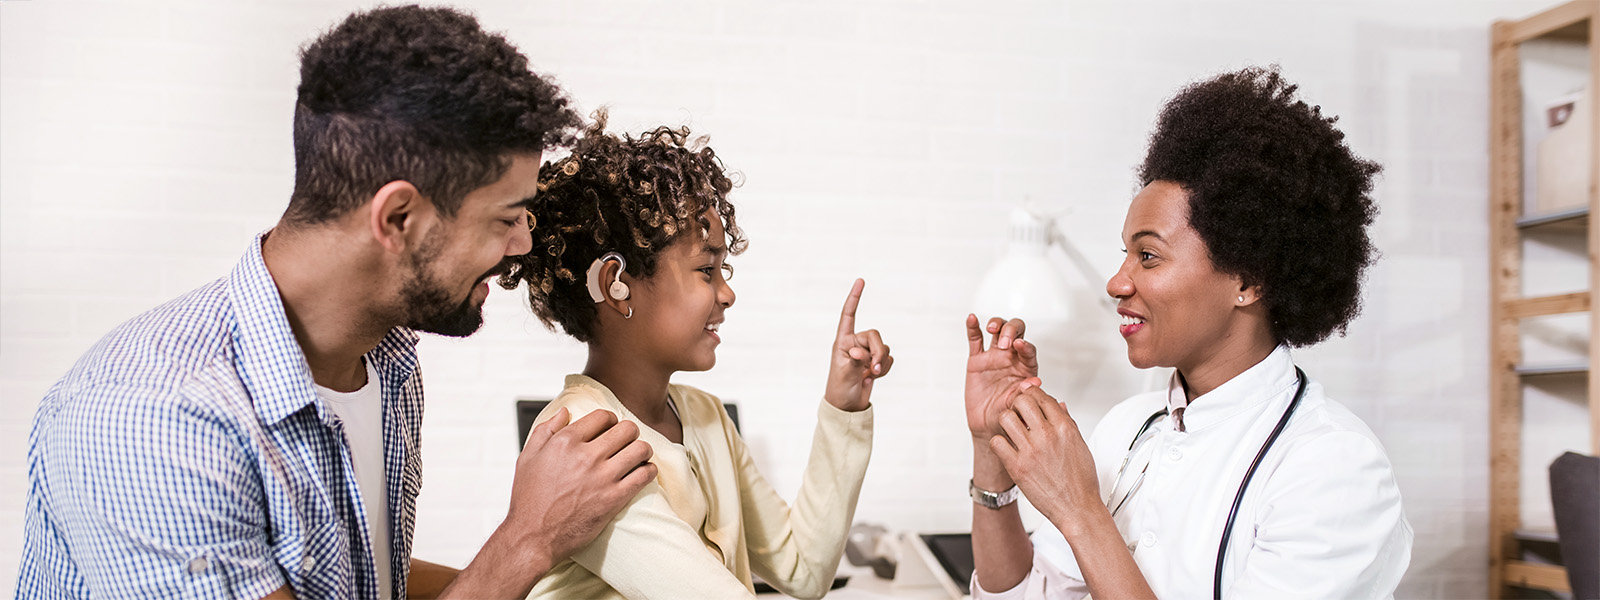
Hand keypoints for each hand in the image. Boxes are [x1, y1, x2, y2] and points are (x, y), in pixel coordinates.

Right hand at [506, 408, 656, 562]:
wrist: (533, 537)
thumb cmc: (528, 499)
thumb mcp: (527, 458)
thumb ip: (546, 430)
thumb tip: (564, 412)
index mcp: (565, 441)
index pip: (603, 416)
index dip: (610, 421)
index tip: (610, 430)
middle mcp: (586, 456)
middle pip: (627, 429)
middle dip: (630, 433)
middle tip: (627, 442)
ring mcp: (602, 477)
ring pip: (640, 449)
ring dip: (642, 450)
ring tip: (638, 456)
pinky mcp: (614, 498)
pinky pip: (644, 475)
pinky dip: (649, 471)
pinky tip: (643, 472)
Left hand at [824, 278, 892, 411]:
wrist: (848, 406)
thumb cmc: (839, 389)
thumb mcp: (844, 374)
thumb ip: (854, 360)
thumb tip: (861, 352)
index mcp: (842, 341)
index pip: (849, 315)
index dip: (854, 298)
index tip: (861, 281)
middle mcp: (855, 343)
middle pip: (875, 335)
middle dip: (878, 351)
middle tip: (874, 368)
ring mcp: (867, 353)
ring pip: (884, 347)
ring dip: (882, 361)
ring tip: (872, 375)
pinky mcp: (876, 362)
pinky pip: (888, 358)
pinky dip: (885, 368)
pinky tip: (874, 377)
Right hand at [965, 314, 1039, 439]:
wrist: (987, 424)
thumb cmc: (1006, 415)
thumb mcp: (1016, 406)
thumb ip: (1024, 393)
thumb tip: (1035, 381)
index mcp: (1026, 367)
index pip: (1029, 349)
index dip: (1025, 345)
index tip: (1019, 345)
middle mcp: (1012, 357)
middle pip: (1016, 331)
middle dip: (1011, 331)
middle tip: (1004, 343)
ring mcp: (994, 356)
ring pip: (998, 329)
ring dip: (997, 324)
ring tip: (992, 329)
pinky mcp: (977, 360)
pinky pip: (975, 339)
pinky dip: (973, 327)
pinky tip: (972, 318)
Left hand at [990, 386, 1101, 528]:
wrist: (1077, 508)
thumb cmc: (1081, 481)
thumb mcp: (1080, 445)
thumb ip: (1067, 422)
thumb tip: (1059, 405)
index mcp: (1064, 428)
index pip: (1042, 396)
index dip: (1033, 395)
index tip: (1029, 399)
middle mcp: (1047, 436)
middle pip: (1022, 401)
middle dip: (1018, 404)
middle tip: (1019, 414)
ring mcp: (1031, 451)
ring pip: (1006, 418)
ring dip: (1007, 421)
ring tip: (1012, 431)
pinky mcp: (1017, 467)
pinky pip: (997, 442)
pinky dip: (999, 443)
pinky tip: (1007, 448)